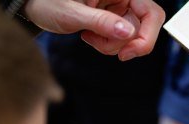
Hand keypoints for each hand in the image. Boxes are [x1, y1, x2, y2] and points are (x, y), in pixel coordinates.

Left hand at [23, 0, 164, 59]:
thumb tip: (128, 33)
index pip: (152, 13)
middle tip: (98, 43)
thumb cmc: (49, 2)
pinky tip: (89, 35)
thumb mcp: (73, 13)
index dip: (146, 37)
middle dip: (122, 43)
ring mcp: (120, 9)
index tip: (127, 53)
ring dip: (111, 45)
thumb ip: (102, 22)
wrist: (36, 6)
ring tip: (89, 36)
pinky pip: (121, 39)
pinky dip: (107, 44)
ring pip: (131, 37)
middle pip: (143, 28)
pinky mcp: (114, 20)